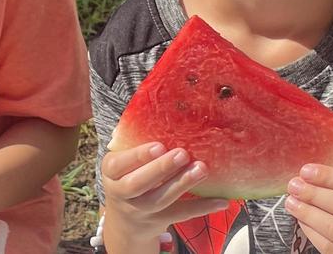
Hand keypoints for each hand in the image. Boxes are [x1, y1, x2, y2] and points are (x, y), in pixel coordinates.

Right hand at [98, 142, 232, 243]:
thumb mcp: (122, 162)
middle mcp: (122, 193)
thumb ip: (134, 143)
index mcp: (111, 173)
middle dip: (161, 169)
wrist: (125, 222)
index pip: (118, 165)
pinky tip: (220, 201)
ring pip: (160, 200)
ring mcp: (141, 210)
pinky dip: (201, 207)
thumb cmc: (127, 176)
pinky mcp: (159, 221)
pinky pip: (181, 214)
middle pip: (138, 184)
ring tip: (202, 169)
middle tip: (183, 154)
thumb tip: (158, 109)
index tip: (159, 146)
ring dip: (182, 184)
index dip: (138, 156)